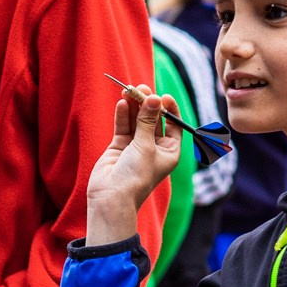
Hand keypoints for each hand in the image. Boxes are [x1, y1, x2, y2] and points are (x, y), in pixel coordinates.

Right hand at [85, 87, 180, 245]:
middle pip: (154, 120)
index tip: (164, 95)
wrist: (112, 197)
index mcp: (170, 152)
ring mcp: (136, 147)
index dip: (170, 110)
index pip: (174, 125)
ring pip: (136, 121)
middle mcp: (154, 149)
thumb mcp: (146, 145)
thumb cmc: (136, 176)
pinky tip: (122, 102)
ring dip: (134, 106)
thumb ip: (148, 120)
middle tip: (143, 89)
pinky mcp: (119, 147)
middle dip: (148, 104)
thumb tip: (154, 98)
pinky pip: (123, 127)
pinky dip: (122, 115)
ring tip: (129, 90)